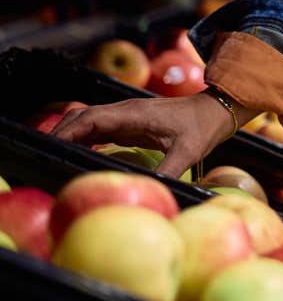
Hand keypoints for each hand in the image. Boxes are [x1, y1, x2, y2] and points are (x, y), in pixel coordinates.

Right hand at [51, 91, 258, 178]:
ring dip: (72, 133)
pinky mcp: (133, 122)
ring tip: (56, 155)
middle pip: (84, 116)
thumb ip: (169, 171)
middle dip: (62, 132)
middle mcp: (127, 111)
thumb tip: (151, 192)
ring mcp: (129, 115)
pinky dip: (86, 136)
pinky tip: (80, 152)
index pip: (92, 119)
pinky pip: (102, 127)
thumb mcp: (189, 151)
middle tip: (45, 154)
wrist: (217, 109)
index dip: (69, 131)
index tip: (51, 146)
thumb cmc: (203, 127)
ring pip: (91, 119)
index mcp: (134, 114)